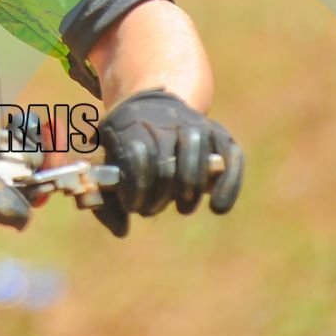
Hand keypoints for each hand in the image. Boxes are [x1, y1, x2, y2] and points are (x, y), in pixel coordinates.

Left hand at [93, 88, 243, 237]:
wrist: (152, 103)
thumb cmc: (124, 141)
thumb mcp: (103, 158)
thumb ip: (105, 196)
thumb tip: (121, 231)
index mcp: (133, 124)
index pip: (137, 158)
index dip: (136, 189)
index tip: (132, 206)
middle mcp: (167, 121)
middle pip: (167, 166)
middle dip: (159, 197)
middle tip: (150, 209)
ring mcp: (197, 126)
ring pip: (199, 161)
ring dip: (190, 193)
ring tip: (182, 208)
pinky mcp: (221, 135)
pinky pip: (232, 160)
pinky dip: (228, 186)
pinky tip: (217, 207)